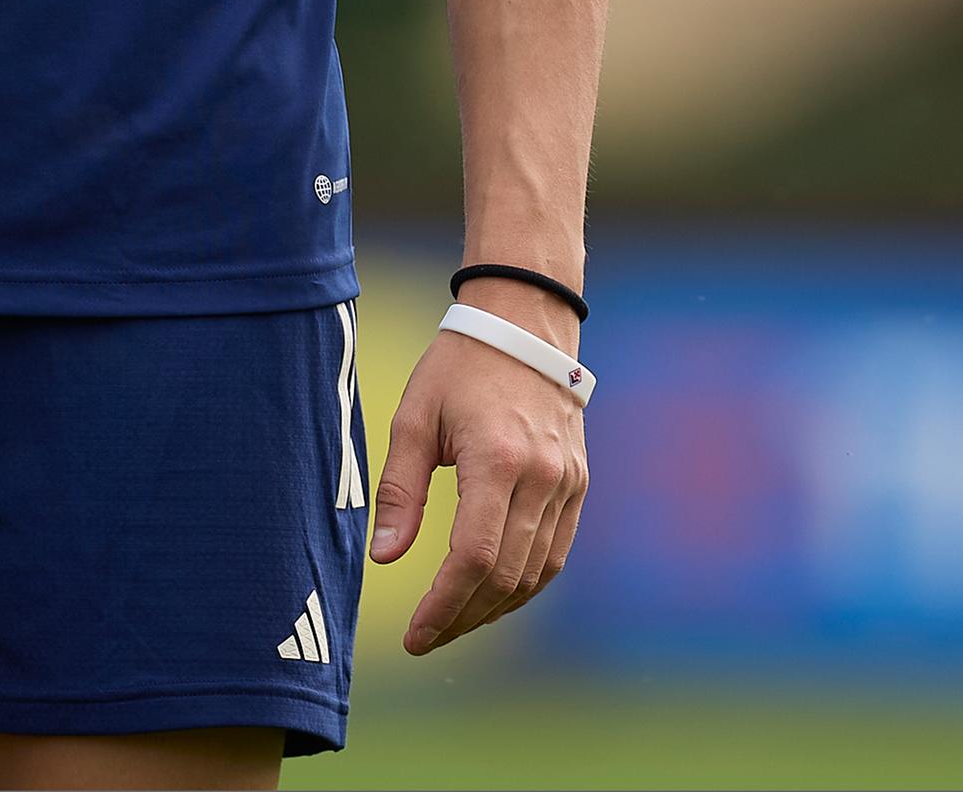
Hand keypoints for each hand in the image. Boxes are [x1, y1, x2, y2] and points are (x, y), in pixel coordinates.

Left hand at [368, 301, 589, 654]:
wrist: (525, 324)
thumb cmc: (459, 367)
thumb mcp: (414, 418)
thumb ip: (400, 491)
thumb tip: (384, 556)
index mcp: (497, 459)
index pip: (474, 558)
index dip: (443, 607)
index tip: (415, 635)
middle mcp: (541, 477)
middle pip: (505, 575)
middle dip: (462, 617)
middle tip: (426, 638)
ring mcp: (567, 482)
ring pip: (535, 573)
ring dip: (492, 609)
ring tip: (452, 623)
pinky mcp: (578, 483)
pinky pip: (555, 553)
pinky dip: (525, 584)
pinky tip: (492, 595)